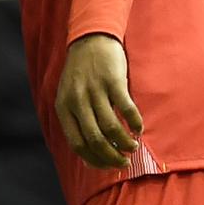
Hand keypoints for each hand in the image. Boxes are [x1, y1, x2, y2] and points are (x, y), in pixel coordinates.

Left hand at [55, 34, 143, 168]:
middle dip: (111, 156)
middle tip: (123, 162)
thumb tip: (87, 157)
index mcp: (64, 108)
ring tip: (133, 147)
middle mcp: (77, 101)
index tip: (107, 166)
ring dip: (124, 142)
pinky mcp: (113, 81)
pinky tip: (139, 128)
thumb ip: (76, 122)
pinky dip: (134, 122)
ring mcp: (95, 91)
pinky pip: (126, 108)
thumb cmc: (82, 74)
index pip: (78, 144)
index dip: (94, 160)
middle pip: (95, 139)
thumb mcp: (70, 97)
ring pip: (111, 127)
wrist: (90, 39)